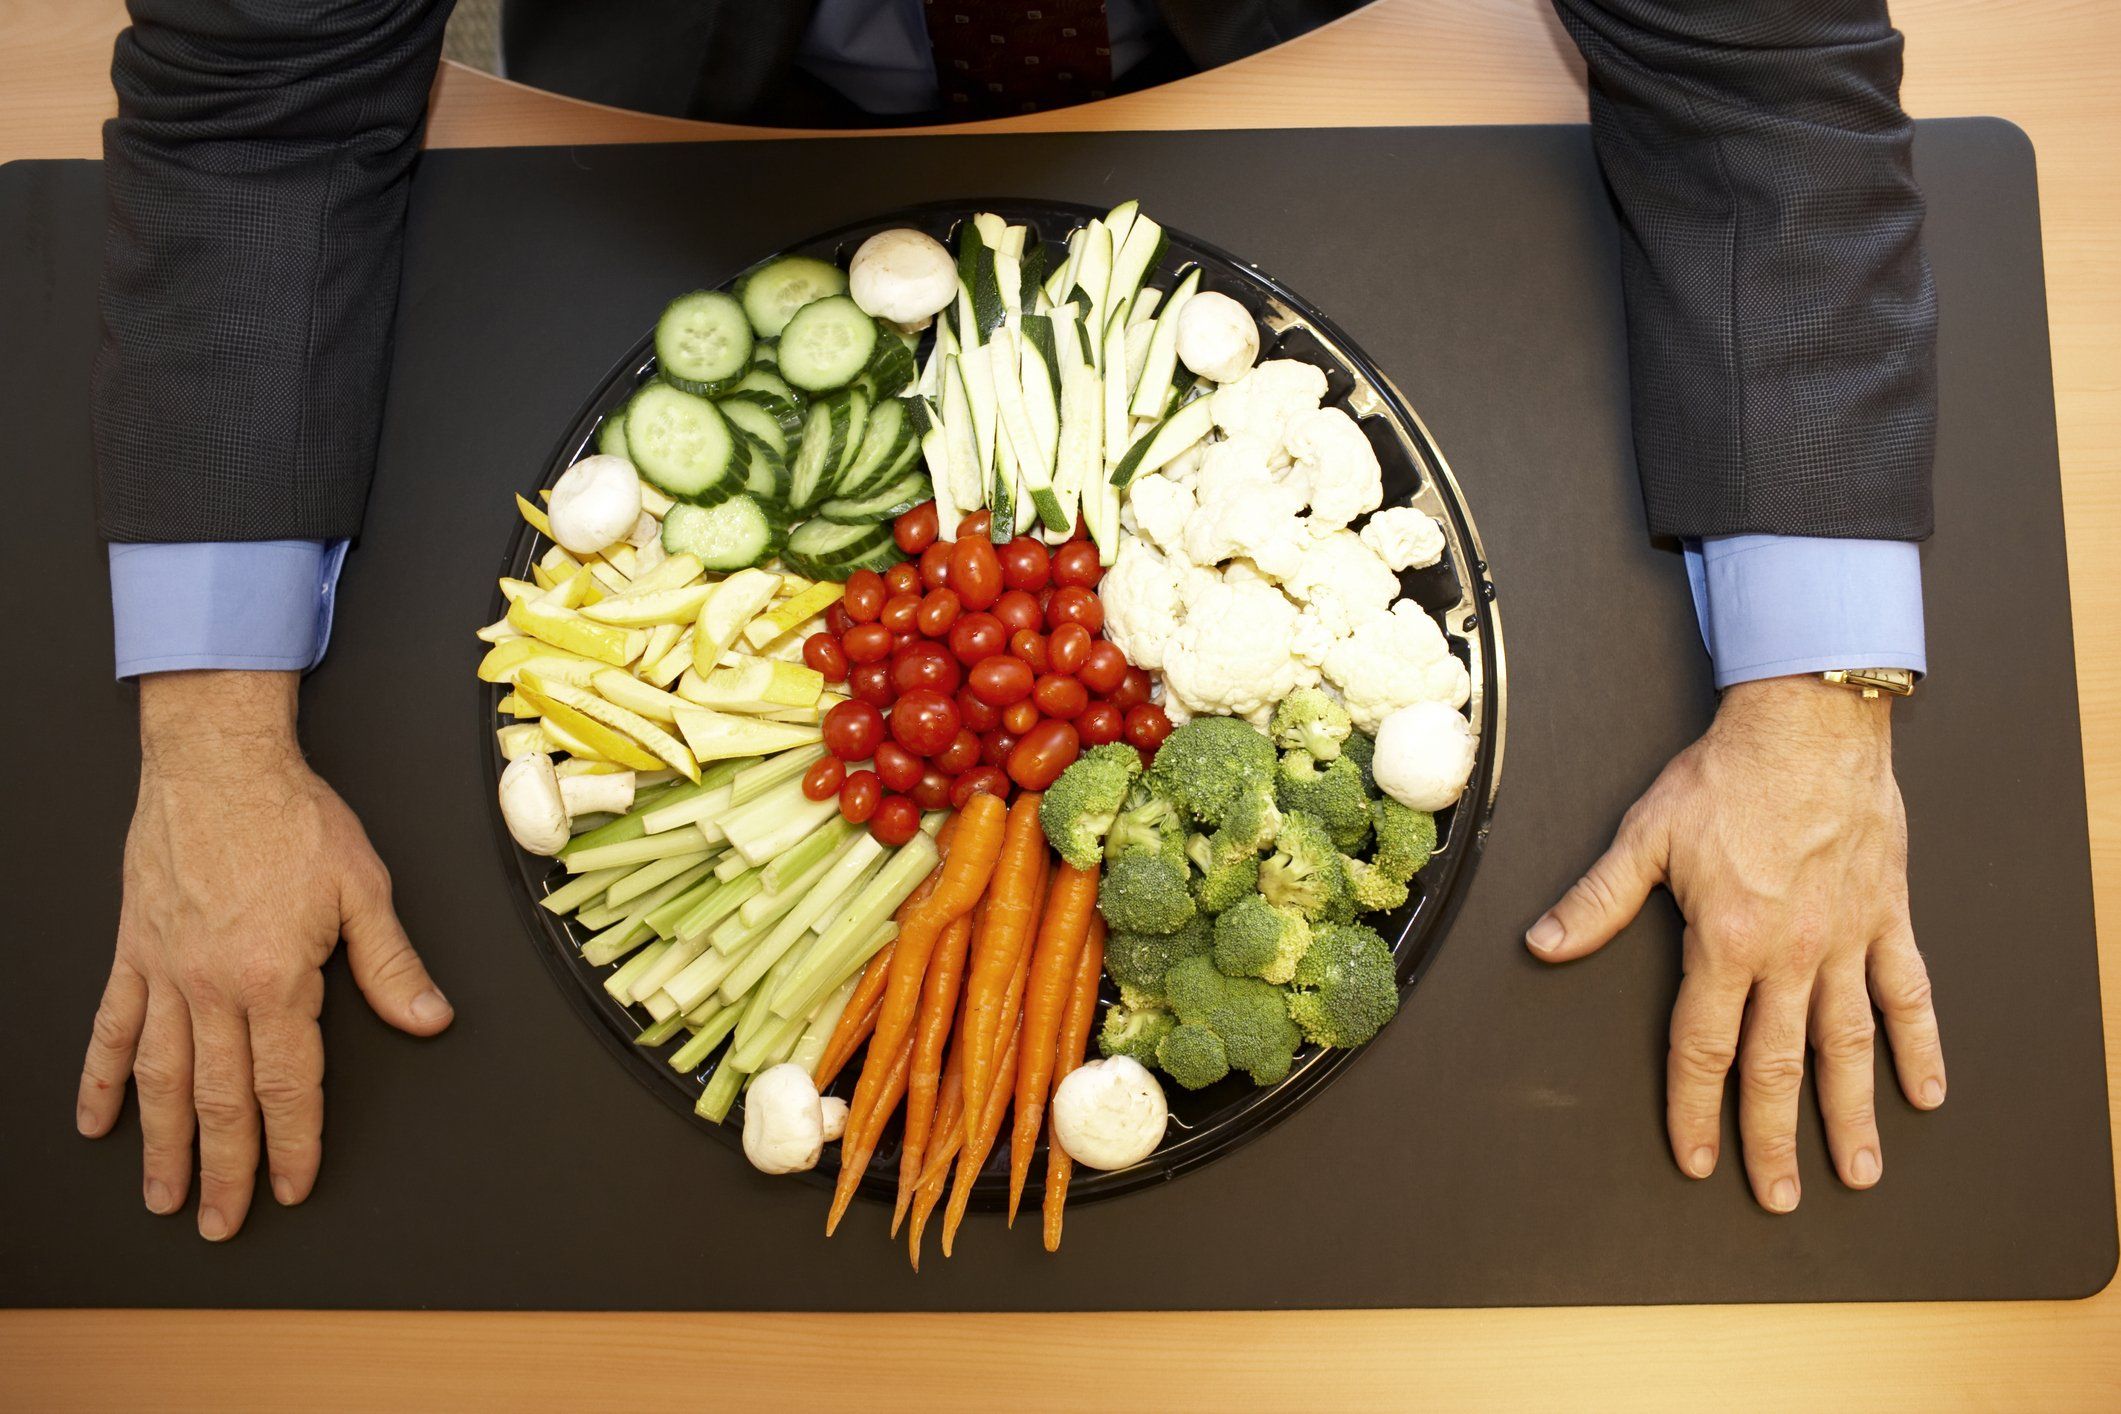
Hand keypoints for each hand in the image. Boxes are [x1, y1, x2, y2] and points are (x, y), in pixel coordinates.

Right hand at [76, 670, 451, 1239]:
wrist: (218, 764)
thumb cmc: (294, 818)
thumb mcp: (364, 889)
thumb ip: (391, 964)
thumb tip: (430, 1019)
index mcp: (276, 980)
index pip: (288, 1085)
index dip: (292, 1144)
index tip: (291, 1187)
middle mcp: (213, 988)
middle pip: (220, 1098)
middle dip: (226, 1168)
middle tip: (222, 1222)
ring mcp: (166, 973)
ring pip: (160, 1078)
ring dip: (161, 1144)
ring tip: (162, 1196)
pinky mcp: (135, 952)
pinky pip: (111, 1026)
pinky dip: (100, 1077)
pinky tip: (95, 1120)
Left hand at [1525, 675, 1944, 1211]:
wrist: (1809, 722)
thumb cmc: (1725, 776)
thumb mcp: (1646, 835)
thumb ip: (1598, 900)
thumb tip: (1545, 944)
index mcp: (1726, 942)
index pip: (1703, 1046)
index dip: (1695, 1108)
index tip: (1694, 1158)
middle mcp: (1791, 953)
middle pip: (1777, 1065)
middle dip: (1772, 1138)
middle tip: (1778, 1196)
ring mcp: (1846, 938)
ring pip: (1848, 1044)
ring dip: (1851, 1112)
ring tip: (1855, 1170)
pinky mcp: (1886, 916)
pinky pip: (1907, 991)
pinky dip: (1920, 1043)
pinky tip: (1925, 1092)